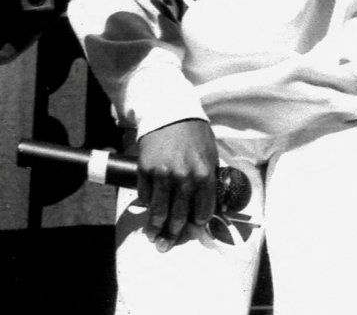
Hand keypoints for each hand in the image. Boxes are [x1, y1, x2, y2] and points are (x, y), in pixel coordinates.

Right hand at [135, 118, 218, 250]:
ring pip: (159, 210)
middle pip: (179, 216)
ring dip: (155, 226)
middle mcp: (184, 179)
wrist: (169, 112)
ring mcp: (163, 175)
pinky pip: (145, 195)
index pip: (202, 211)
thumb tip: (205, 204)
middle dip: (172, 234)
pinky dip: (146, 204)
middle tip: (166, 245)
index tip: (192, 227)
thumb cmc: (194, 134)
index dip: (197, 223)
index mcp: (204, 176)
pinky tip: (147, 209)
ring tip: (152, 236)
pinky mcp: (145, 169)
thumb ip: (209, 180)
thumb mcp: (211, 155)